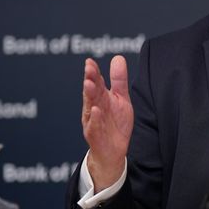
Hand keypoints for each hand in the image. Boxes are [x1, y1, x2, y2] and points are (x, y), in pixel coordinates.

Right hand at [81, 55, 133, 192]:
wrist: (113, 151)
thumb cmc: (115, 123)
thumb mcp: (120, 99)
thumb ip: (118, 80)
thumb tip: (118, 57)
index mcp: (100, 98)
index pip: (96, 82)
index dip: (93, 72)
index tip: (90, 61)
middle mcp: (94, 108)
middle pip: (91, 92)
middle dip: (90, 80)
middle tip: (88, 68)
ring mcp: (93, 122)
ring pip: (90, 107)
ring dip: (89, 96)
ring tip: (88, 84)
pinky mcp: (96, 136)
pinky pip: (95, 126)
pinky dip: (95, 118)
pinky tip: (96, 110)